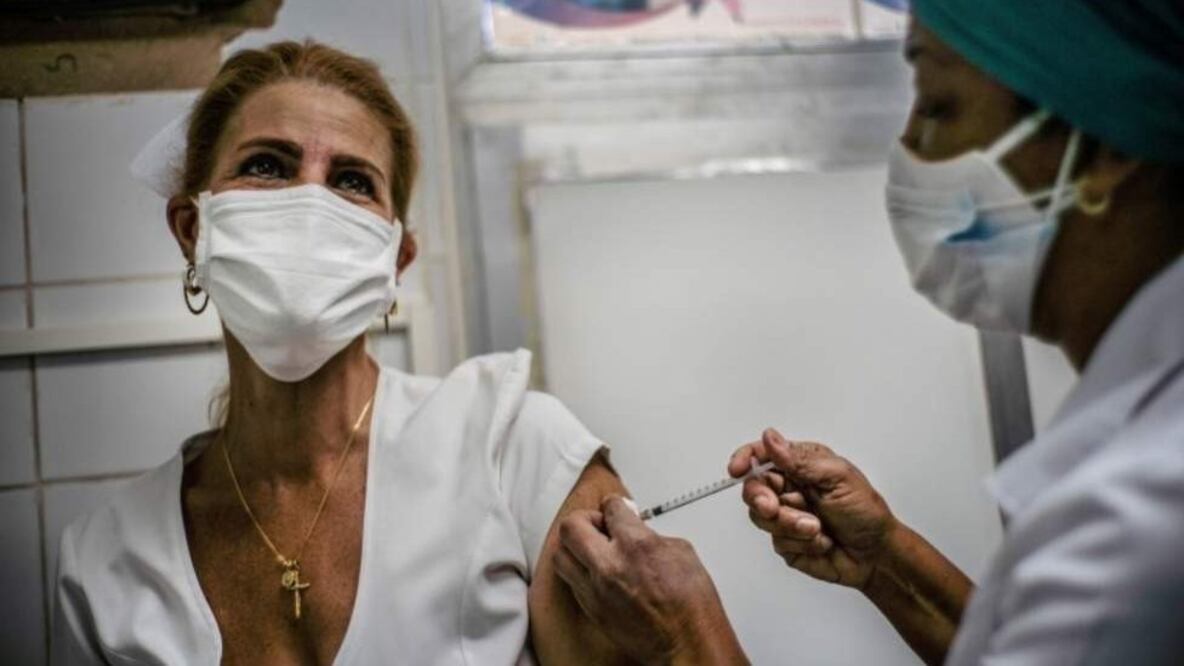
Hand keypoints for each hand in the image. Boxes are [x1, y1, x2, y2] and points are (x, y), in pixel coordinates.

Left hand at [554, 496, 746, 664]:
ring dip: (575, 546)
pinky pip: (571, 581)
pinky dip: (580, 571)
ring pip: (561, 555)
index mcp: (635, 545)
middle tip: (599, 526)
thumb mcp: (681, 552)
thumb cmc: (691, 606)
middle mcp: (609, 566)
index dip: (614, 504)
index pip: (610, 508)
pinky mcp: (591, 609)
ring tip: (593, 549)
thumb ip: (650, 534)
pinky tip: (596, 572)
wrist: (687, 644)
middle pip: (571, 526)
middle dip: (585, 519)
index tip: (615, 508)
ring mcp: (596, 590)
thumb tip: (636, 529)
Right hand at [729, 428, 897, 589]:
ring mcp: (786, 515)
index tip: (736, 469)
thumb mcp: (837, 478)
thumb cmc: (865, 512)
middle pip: (753, 488)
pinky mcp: (786, 541)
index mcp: (800, 464)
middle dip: (763, 500)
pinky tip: (821, 542)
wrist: (876, 556)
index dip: (745, 459)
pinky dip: (801, 543)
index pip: (762, 454)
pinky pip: (777, 541)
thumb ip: (799, 460)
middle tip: (774, 508)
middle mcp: (789, 487)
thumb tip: (771, 438)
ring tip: (817, 529)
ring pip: (762, 518)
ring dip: (790, 525)